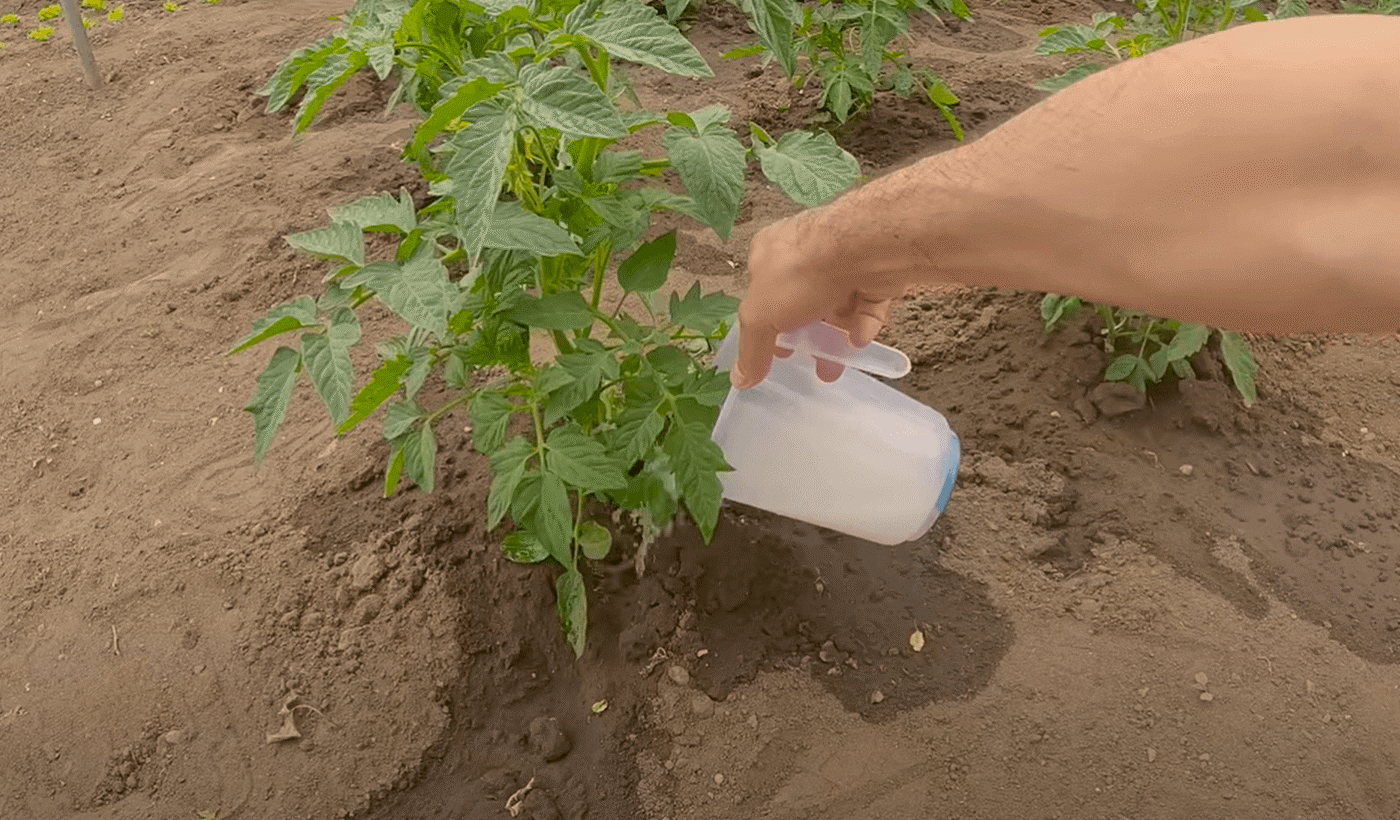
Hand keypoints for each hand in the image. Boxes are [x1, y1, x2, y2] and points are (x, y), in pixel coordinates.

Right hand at [731, 210, 906, 387]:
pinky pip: (866, 304)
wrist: (863, 249)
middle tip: (810, 359)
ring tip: (836, 365)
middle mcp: (806, 253)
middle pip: (802, 302)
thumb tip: (740, 380)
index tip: (776, 351)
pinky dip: (862, 325)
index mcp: (770, 254)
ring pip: (836, 306)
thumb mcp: (761, 316)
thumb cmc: (802, 273)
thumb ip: (752, 350)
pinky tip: (858, 342)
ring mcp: (843, 261)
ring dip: (835, 337)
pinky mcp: (874, 272)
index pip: (763, 292)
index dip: (767, 323)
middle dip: (806, 336)